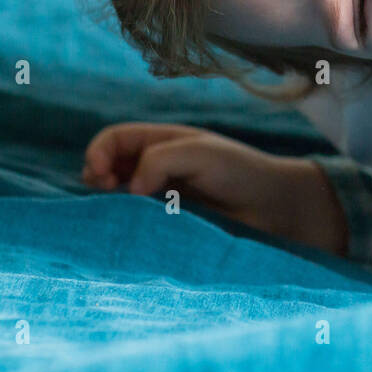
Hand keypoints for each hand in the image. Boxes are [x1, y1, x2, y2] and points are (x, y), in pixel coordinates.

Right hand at [83, 122, 346, 253]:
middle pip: (109, 168)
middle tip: (104, 193)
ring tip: (114, 214)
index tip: (100, 175)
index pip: (114, 140)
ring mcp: (161, 198)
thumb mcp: (199, 152)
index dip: (98, 153)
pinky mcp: (168, 226)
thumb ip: (159, 159)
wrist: (275, 209)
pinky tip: (129, 231)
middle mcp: (157, 168)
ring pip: (119, 199)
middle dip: (97, 178)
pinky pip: (137, 225)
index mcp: (162, 142)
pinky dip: (126, 227)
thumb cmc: (240, 171)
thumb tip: (129, 188)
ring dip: (108, 205)